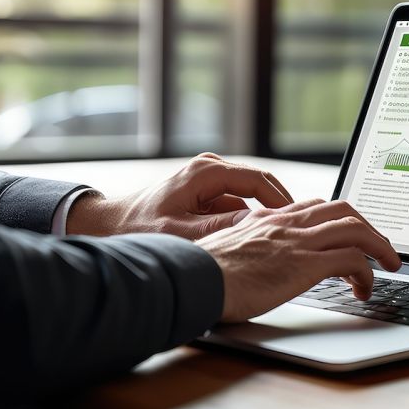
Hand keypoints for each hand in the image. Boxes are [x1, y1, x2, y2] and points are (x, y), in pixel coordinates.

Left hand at [65, 153, 293, 239]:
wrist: (108, 225)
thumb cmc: (138, 228)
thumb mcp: (181, 234)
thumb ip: (220, 228)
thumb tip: (256, 225)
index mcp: (205, 172)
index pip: (258, 180)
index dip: (281, 201)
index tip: (298, 220)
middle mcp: (209, 169)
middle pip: (259, 184)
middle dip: (279, 207)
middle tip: (300, 230)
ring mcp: (208, 180)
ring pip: (249, 196)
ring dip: (265, 214)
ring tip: (283, 236)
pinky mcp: (205, 194)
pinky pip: (237, 203)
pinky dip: (248, 219)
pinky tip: (258, 239)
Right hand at [196, 198, 400, 321]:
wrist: (193, 279)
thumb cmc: (203, 274)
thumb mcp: (229, 252)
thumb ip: (250, 249)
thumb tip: (258, 264)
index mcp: (268, 219)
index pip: (315, 207)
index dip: (339, 219)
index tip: (350, 235)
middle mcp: (287, 223)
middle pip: (343, 209)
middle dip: (369, 228)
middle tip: (381, 248)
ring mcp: (298, 241)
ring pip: (356, 229)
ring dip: (379, 247)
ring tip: (390, 266)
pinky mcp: (305, 264)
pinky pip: (352, 259)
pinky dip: (367, 273)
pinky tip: (364, 290)